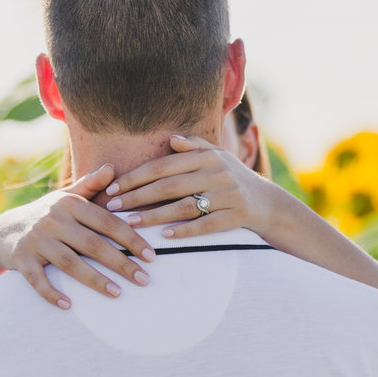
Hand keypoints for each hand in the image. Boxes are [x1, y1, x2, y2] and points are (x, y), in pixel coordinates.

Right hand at [0, 164, 154, 308]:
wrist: (3, 231)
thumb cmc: (47, 215)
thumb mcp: (66, 197)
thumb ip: (91, 185)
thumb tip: (112, 167)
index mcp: (70, 204)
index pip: (107, 222)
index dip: (131, 239)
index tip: (151, 255)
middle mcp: (53, 220)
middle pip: (93, 245)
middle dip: (121, 263)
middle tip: (144, 279)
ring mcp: (36, 240)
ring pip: (70, 263)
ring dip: (95, 280)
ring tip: (118, 293)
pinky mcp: (21, 259)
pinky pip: (37, 280)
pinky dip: (51, 293)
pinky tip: (69, 306)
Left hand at [102, 135, 278, 237]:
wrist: (266, 202)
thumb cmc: (232, 177)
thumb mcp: (217, 156)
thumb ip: (194, 146)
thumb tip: (171, 140)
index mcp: (207, 156)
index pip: (162, 166)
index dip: (135, 177)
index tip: (111, 189)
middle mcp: (217, 173)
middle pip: (169, 186)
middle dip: (137, 197)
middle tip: (112, 208)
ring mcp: (227, 196)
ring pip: (184, 207)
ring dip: (154, 216)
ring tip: (130, 224)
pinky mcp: (235, 217)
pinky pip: (205, 225)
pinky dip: (184, 231)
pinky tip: (164, 237)